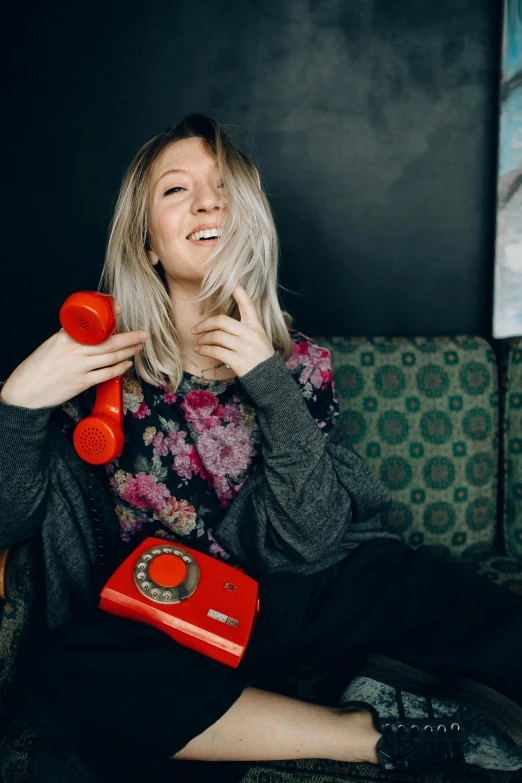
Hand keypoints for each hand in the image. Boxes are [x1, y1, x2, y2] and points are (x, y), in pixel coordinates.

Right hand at [0, 305, 148, 409]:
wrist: (25, 392)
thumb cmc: (36, 369)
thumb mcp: (50, 345)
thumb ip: (68, 336)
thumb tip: (86, 328)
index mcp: (64, 338)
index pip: (91, 326)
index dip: (110, 320)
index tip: (121, 313)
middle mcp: (73, 351)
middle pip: (108, 342)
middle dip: (129, 337)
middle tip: (142, 334)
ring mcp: (79, 367)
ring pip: (110, 357)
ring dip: (128, 351)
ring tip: (138, 347)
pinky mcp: (81, 383)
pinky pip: (106, 374)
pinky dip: (119, 368)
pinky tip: (126, 364)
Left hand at [191, 284, 274, 376]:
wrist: (270, 379)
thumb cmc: (261, 358)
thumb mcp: (259, 338)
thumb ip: (244, 328)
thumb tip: (220, 324)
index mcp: (256, 326)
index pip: (247, 304)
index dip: (238, 291)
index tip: (229, 281)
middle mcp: (250, 334)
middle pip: (222, 321)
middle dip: (205, 324)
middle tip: (195, 330)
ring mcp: (245, 347)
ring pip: (216, 336)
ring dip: (203, 339)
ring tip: (197, 343)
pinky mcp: (238, 360)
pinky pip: (216, 351)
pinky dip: (205, 350)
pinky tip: (200, 350)